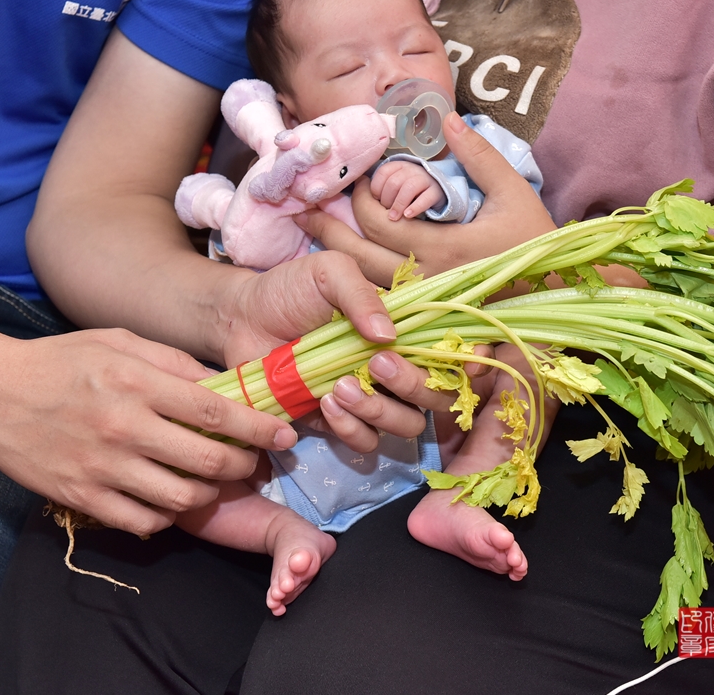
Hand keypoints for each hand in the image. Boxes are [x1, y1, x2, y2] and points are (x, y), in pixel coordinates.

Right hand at [0, 328, 299, 536]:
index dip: (259, 428)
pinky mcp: (80, 496)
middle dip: (245, 466)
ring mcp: (100, 467)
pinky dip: (167, 517)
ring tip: (216, 483)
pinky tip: (171, 500)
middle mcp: (122, 427)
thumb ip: (174, 363)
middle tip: (255, 462)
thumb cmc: (60, 361)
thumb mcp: (119, 342)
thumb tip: (225, 385)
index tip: (284, 434)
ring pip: (181, 499)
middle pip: (207, 461)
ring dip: (210, 495)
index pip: (215, 412)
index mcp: (135, 382)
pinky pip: (142, 521)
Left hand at [220, 251, 488, 452]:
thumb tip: (389, 336)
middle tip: (376, 363)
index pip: (455, 351)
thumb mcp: (329, 271)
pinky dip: (351, 428)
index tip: (469, 361)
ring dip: (379, 410)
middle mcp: (397, 366)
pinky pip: (366, 442)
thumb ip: (361, 294)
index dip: (472, 361)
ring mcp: (372, 396)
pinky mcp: (341, 421)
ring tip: (340, 387)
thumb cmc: (291, 289)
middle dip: (415, 385)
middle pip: (439, 397)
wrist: (241, 318)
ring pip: (406, 424)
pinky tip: (325, 403)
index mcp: (404, 328)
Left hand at [297, 112, 556, 285]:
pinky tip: (338, 266)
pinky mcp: (427, 315)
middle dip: (326, 230)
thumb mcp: (514, 190)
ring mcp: (425, 303)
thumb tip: (445, 118)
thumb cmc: (537, 240)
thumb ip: (478, 155)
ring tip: (309, 232)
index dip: (356, 200)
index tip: (349, 181)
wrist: (554, 293)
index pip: (377, 223)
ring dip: (334, 256)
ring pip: (362, 282)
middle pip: (356, 257)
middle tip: (302, 208)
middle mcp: (428, 281)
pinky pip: (379, 300)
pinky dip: (355, 280)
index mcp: (444, 249)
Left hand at [370, 160, 444, 220]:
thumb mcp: (393, 185)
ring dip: (398, 204)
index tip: (376, 200)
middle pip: (394, 182)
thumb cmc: (407, 191)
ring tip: (394, 218)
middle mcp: (411, 169)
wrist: (435, 191)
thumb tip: (359, 183)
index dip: (376, 188)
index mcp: (398, 166)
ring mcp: (425, 179)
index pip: (383, 173)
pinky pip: (426, 198)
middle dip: (386, 199)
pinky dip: (415, 207)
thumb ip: (378, 185)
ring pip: (409, 188)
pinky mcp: (436, 191)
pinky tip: (408, 216)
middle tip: (385, 212)